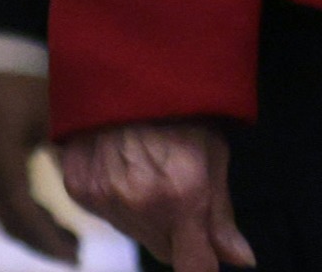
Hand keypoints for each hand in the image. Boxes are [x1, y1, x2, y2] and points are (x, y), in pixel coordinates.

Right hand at [0, 72, 82, 262]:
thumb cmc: (22, 71)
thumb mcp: (53, 111)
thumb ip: (72, 149)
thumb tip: (99, 184)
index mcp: (1, 163)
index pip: (26, 218)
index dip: (51, 242)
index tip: (77, 259)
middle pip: (12, 223)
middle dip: (44, 243)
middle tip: (77, 256)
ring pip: (6, 212)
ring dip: (35, 229)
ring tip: (69, 239)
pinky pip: (2, 196)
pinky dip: (26, 212)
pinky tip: (48, 211)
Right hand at [58, 119, 252, 269]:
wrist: (122, 69)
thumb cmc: (177, 108)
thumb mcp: (213, 154)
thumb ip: (222, 215)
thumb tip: (241, 261)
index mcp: (183, 196)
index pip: (195, 266)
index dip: (203, 263)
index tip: (205, 256)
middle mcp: (142, 205)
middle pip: (166, 252)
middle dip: (177, 233)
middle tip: (178, 190)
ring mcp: (106, 199)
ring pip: (136, 234)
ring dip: (146, 217)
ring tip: (148, 170)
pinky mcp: (80, 190)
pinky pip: (107, 215)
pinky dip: (117, 201)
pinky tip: (123, 166)